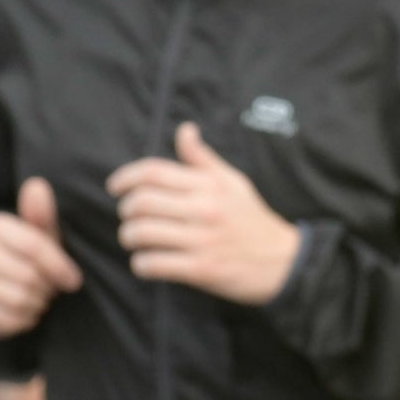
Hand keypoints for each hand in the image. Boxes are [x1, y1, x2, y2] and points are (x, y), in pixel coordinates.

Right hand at [0, 177, 82, 338]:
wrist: (4, 289)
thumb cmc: (32, 258)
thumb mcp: (43, 235)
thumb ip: (41, 214)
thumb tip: (37, 185)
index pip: (33, 246)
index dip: (58, 266)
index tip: (73, 280)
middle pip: (27, 275)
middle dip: (47, 287)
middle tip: (50, 289)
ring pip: (17, 299)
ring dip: (36, 305)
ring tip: (38, 300)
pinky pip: (4, 319)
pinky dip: (22, 321)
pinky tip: (25, 313)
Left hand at [110, 123, 300, 304]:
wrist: (284, 262)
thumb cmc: (252, 220)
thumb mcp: (234, 182)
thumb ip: (203, 159)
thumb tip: (184, 130)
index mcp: (209, 185)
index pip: (154, 172)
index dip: (126, 177)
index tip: (115, 187)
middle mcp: (204, 209)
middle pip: (142, 202)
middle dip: (125, 211)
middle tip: (130, 217)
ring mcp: (202, 240)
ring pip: (142, 233)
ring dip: (129, 238)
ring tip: (135, 240)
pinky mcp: (201, 269)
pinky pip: (154, 264)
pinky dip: (142, 264)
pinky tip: (148, 263)